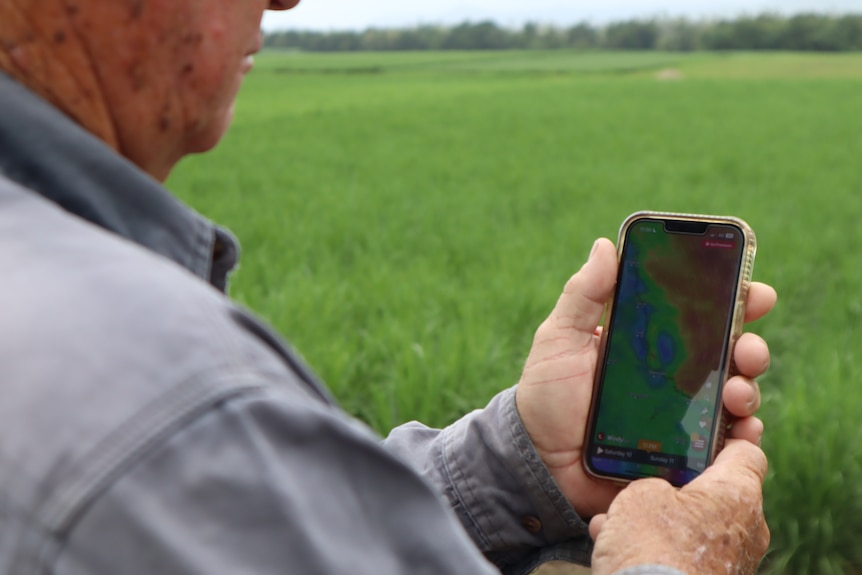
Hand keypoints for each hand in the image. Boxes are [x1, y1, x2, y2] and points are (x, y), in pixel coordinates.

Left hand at [515, 238, 776, 517]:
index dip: (734, 299)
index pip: (701, 314)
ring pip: (737, 397)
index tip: (752, 289)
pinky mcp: (684, 453)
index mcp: (650, 341)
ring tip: (736, 392)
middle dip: (751, 345)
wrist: (538, 461)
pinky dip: (742, 437)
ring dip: (748, 390)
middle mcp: (674, 376)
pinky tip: (741, 431)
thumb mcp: (560, 339)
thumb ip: (583, 295)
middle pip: (731, 354)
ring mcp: (683, 415)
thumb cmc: (547, 396)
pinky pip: (726, 445)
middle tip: (747, 347)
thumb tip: (605, 245)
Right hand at [588, 439, 769, 574]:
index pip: (747, 451)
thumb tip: (657, 495)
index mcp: (738, 493)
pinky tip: (618, 546)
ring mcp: (734, 562)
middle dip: (680, 484)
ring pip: (695, 526)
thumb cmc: (652, 547)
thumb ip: (654, 481)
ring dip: (660, 520)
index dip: (726, 436)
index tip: (704, 429)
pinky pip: (684, 554)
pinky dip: (657, 547)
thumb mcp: (641, 493)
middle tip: (646, 478)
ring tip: (618, 520)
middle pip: (717, 491)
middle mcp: (747, 528)